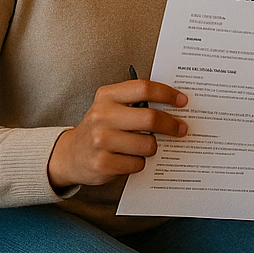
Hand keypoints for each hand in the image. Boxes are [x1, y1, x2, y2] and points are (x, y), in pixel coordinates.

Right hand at [47, 79, 187, 189]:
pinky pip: (138, 164)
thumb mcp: (111, 107)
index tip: (183, 101)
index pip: (144, 88)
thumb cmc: (101, 128)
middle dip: (171, 125)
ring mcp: (100, 140)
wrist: (71, 155)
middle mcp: (101, 116)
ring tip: (144, 146)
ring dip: (152, 147)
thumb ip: (136, 102)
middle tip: (182, 129)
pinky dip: (139, 163)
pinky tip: (129, 159)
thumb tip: (175, 105)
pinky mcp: (102, 163)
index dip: (167, 94)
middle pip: (150, 118)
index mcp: (106, 96)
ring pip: (147, 144)